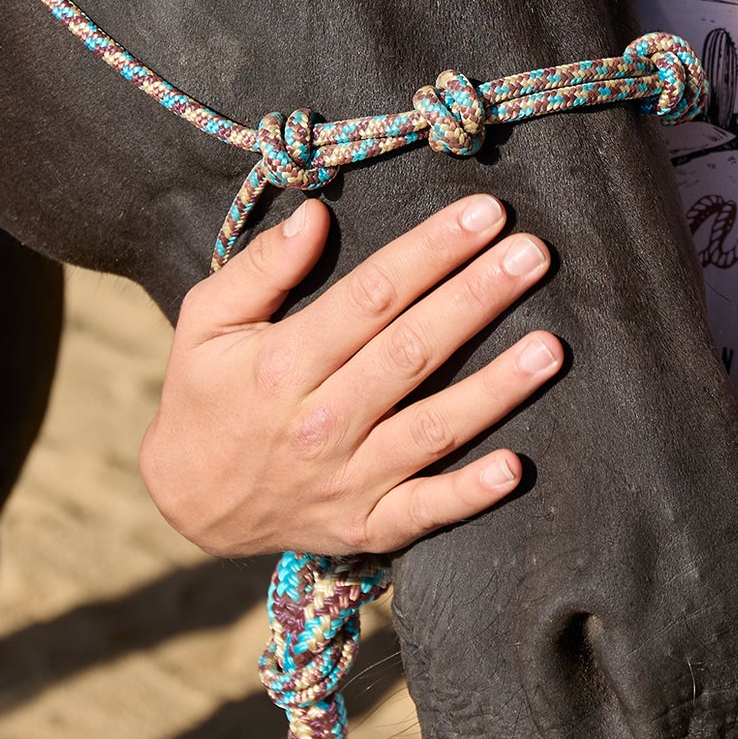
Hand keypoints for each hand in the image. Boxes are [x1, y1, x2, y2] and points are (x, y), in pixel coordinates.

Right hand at [140, 193, 559, 557]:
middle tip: (532, 256)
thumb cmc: (205, 396)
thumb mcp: (205, 323)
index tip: (484, 214)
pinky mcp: (367, 524)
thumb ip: (260, 269)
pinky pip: (425, 511)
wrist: (187, 502)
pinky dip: (469, 494)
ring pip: (433, 428)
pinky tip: (514, 466)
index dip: (431, 251)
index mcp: (284, 364)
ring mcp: (349, 478)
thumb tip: (315, 215)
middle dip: (477, 298)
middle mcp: (321, 422)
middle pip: (412, 352)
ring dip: (496, 390)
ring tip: (551, 348)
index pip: (372, 296)